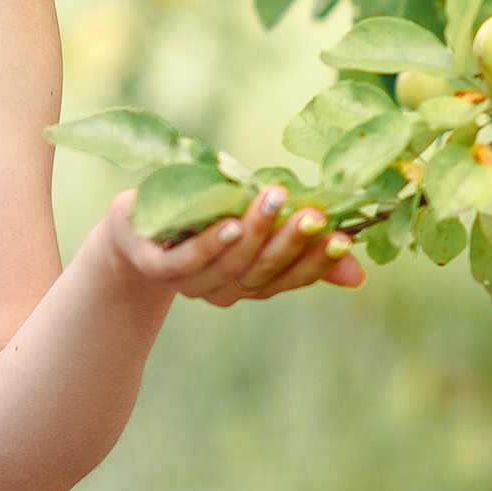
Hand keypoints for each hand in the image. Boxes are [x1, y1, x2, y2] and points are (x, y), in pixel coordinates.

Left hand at [101, 184, 364, 305]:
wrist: (132, 228)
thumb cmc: (202, 220)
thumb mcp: (255, 226)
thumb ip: (300, 247)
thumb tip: (359, 275)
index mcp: (249, 284)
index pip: (289, 278)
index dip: (318, 261)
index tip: (345, 237)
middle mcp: (221, 290)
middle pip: (262, 272)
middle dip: (291, 242)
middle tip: (315, 213)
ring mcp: (186, 281)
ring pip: (228, 263)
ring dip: (256, 232)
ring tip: (277, 200)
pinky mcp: (152, 264)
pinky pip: (185, 261)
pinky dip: (210, 245)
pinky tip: (230, 223)